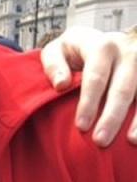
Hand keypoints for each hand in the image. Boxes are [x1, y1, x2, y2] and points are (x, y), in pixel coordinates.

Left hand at [40, 26, 136, 145]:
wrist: (108, 39)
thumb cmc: (76, 50)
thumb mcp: (58, 50)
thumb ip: (54, 65)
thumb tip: (61, 85)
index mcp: (102, 47)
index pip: (95, 77)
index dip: (89, 103)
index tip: (81, 126)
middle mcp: (128, 53)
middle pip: (122, 89)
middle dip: (112, 117)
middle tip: (100, 141)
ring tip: (131, 142)